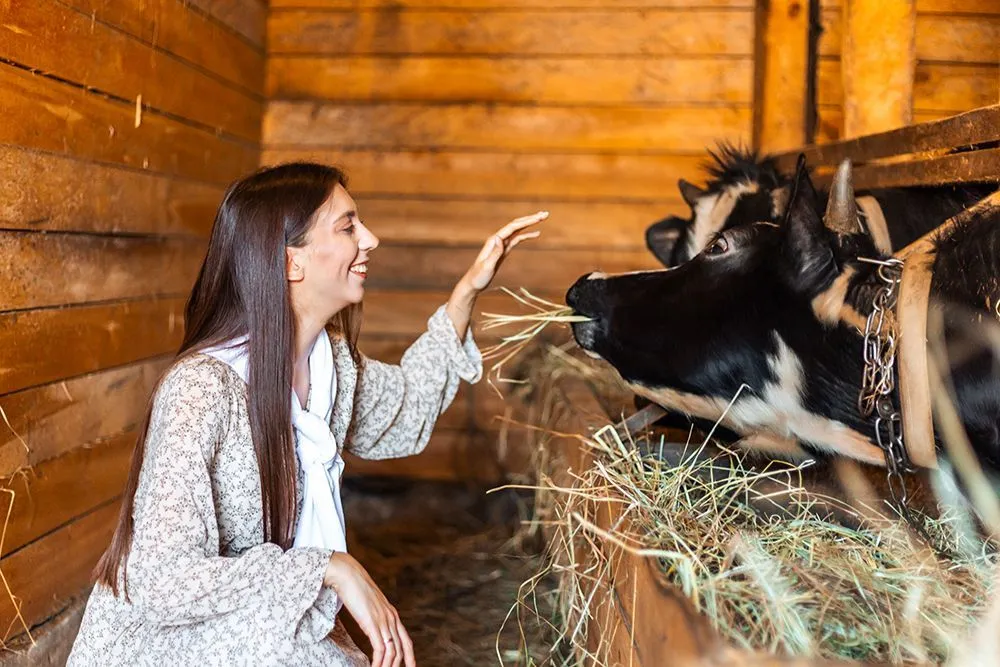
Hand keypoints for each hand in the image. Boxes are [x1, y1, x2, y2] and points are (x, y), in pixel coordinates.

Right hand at [325, 553, 414, 666]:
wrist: (348, 574)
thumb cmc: (355, 588)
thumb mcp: (369, 605)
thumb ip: (373, 616)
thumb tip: (371, 625)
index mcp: (392, 614)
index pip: (406, 640)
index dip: (410, 656)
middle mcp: (391, 618)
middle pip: (401, 649)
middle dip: (398, 666)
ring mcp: (383, 620)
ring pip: (392, 652)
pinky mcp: (372, 623)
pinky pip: (380, 649)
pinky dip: (379, 662)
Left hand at [445, 211, 546, 338]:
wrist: (472, 284)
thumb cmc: (478, 277)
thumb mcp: (487, 266)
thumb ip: (494, 252)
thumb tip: (499, 237)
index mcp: (494, 241)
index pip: (513, 227)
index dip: (527, 221)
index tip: (539, 217)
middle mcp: (497, 239)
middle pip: (516, 225)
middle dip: (531, 219)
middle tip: (545, 214)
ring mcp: (501, 244)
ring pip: (518, 231)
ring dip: (530, 224)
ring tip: (543, 219)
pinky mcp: (504, 250)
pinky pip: (517, 239)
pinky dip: (527, 235)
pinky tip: (535, 234)